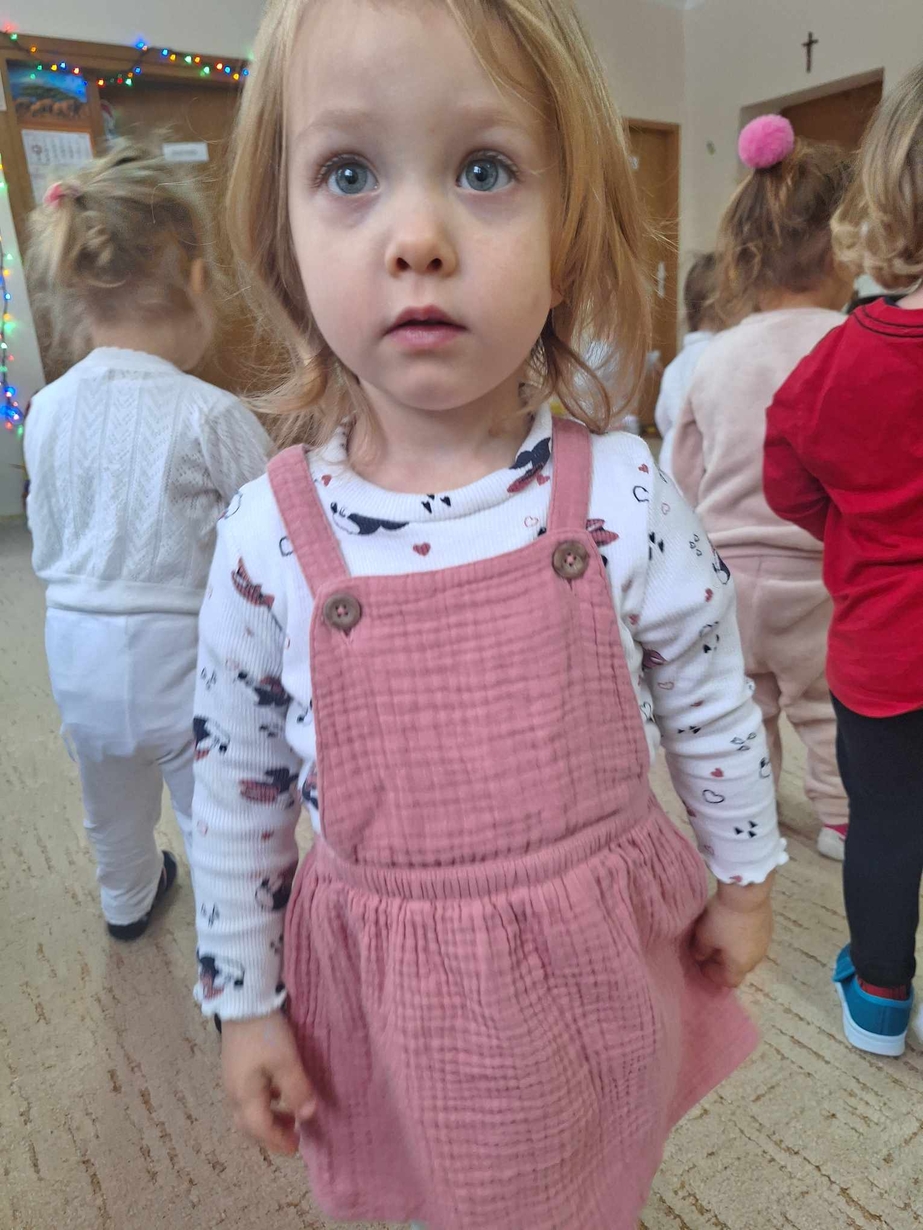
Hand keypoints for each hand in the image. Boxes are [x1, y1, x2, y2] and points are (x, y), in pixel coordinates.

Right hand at [221, 1011, 316, 1154]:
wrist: (243, 1002)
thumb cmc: (265, 1034)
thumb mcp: (286, 1061)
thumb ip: (297, 1090)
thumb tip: (307, 1117)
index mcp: (244, 1097)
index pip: (260, 1130)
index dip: (278, 1141)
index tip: (297, 1147)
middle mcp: (233, 1093)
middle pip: (249, 1126)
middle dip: (270, 1135)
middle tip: (292, 1137)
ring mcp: (231, 1079)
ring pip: (247, 1112)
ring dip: (267, 1119)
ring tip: (289, 1116)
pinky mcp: (234, 1066)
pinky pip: (247, 1096)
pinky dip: (263, 1104)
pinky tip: (277, 1092)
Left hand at [691, 875, 773, 988]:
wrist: (747, 893)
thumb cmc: (723, 918)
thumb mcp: (705, 935)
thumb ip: (700, 950)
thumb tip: (700, 957)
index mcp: (741, 964)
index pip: (729, 981)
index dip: (714, 976)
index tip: (702, 965)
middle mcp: (756, 958)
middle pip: (739, 967)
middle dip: (723, 962)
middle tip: (709, 951)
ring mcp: (765, 942)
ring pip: (747, 952)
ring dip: (733, 949)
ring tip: (720, 937)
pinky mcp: (768, 926)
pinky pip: (753, 939)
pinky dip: (742, 937)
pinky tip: (733, 924)